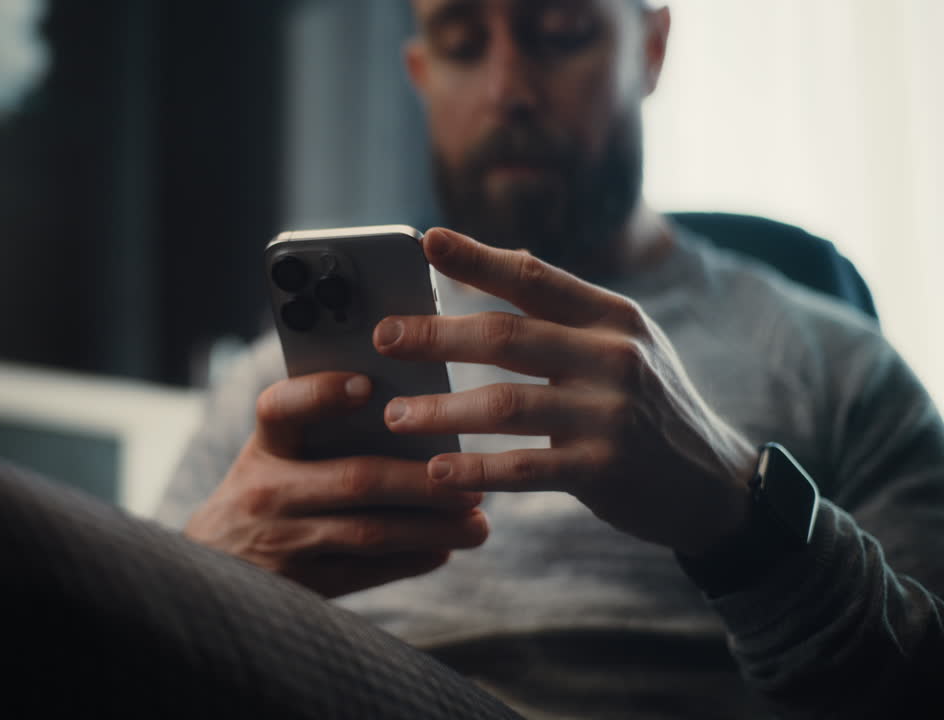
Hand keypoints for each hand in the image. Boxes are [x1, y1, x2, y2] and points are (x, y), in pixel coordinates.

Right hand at [184, 371, 488, 596]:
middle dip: (423, 481)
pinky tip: (444, 550)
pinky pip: (367, 573)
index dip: (321, 394)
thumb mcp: (273, 454)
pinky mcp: (300, 584)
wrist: (210, 566)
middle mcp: (268, 492)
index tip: (367, 384)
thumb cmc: (262, 493)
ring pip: (370, 532)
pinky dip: (411, 560)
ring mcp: (283, 542)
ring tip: (477, 524)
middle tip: (473, 481)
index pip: (280, 408)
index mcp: (265, 447)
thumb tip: (414, 419)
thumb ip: (321, 432)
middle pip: (355, 479)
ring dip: (432, 528)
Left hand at [374, 227, 755, 556]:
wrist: (714, 483)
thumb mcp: (625, 345)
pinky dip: (474, 469)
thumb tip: (493, 267)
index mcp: (612, 317)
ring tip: (395, 415)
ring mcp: (610, 414)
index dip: (476, 257)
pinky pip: (522, 467)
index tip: (425, 242)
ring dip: (440, 409)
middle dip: (434, 336)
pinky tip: (436, 471)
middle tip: (384, 338)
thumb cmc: (648, 407)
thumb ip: (565, 315)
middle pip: (504, 336)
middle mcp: (614, 356)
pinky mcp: (603, 469)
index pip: (533, 277)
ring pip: (503, 404)